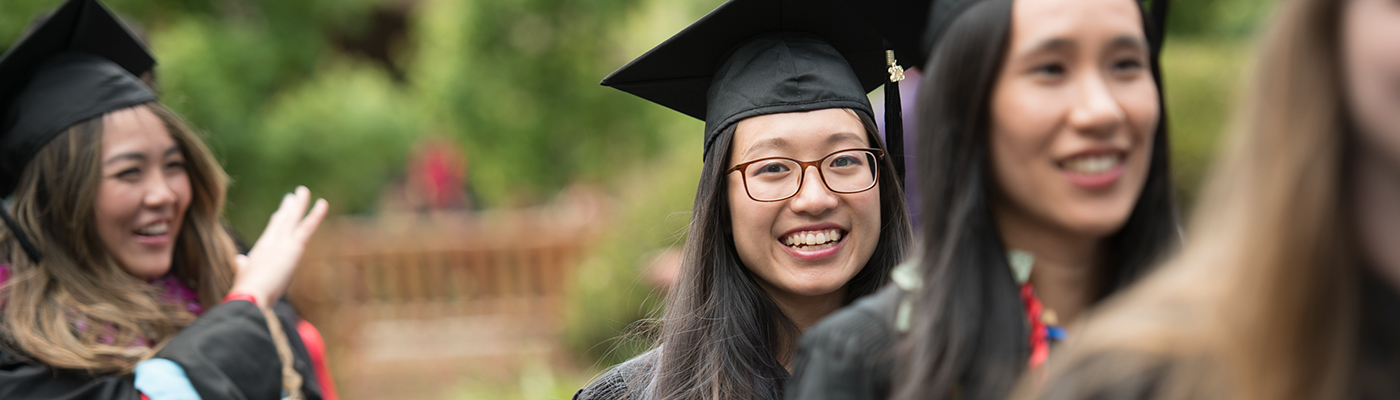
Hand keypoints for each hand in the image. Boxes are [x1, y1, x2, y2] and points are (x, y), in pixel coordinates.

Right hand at [229, 186, 328, 307]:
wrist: (250, 296)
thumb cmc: (246, 292)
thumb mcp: (243, 276)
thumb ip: (242, 266)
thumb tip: (239, 259)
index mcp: (260, 251)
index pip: (271, 232)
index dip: (277, 221)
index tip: (281, 212)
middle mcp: (270, 243)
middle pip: (281, 221)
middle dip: (288, 208)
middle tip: (294, 195)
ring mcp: (282, 243)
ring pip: (292, 219)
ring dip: (299, 204)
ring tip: (303, 191)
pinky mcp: (293, 247)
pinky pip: (307, 227)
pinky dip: (316, 215)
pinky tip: (322, 203)